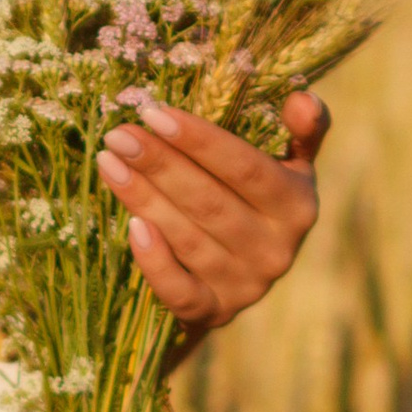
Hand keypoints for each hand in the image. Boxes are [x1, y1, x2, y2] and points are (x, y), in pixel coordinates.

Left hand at [95, 90, 326, 337]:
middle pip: (209, 201)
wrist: (239, 274)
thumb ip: (301, 131)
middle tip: (119, 134)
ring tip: (108, 161)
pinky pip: (179, 290)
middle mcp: (277, 251)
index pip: (245, 168)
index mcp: (297, 207)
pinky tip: (131, 225)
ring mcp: (245, 287)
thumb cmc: (257, 201)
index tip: (154, 113)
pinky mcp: (213, 312)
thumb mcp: (288, 166)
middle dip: (159, 164)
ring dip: (144, 198)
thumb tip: (302, 99)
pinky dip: (154, 260)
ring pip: (188, 238)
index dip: (199, 140)